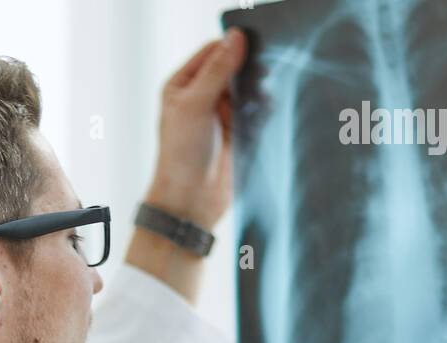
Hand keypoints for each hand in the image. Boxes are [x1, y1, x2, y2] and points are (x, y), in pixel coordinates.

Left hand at [145, 30, 248, 230]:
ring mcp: (219, 116)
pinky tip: (264, 114)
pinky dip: (262, 110)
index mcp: (182, 85)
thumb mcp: (196, 104)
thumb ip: (218, 70)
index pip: (211, 52)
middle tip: (261, 73)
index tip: (251, 48)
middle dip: (247, 70)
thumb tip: (236, 37)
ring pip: (246, 89)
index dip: (230, 47)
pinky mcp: (236, 134)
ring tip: (260, 99)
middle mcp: (200, 97)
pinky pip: (255, 112)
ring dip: (256, 91)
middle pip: (231, 68)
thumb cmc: (182, 156)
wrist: (191, 202)